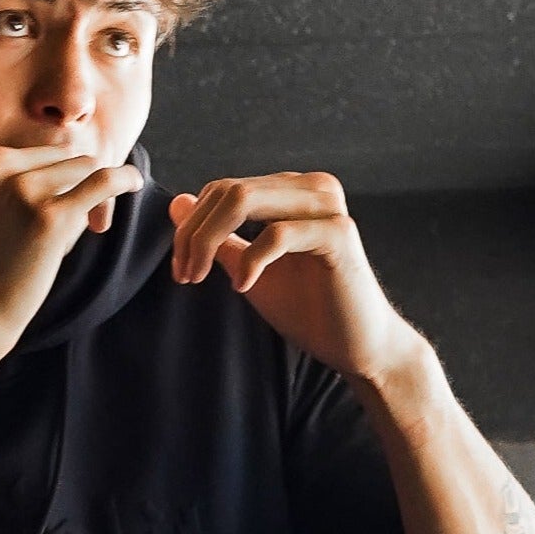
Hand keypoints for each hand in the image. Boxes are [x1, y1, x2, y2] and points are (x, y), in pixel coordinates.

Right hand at [0, 115, 142, 366]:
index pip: (26, 152)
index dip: (33, 185)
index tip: (18, 223)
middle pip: (55, 159)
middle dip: (57, 192)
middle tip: (27, 242)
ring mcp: (23, 189)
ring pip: (78, 173)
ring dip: (77, 203)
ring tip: (47, 244)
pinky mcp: (51, 218)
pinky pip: (101, 184)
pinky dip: (122, 180)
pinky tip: (133, 182)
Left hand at [168, 171, 416, 384]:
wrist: (356, 345)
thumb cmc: (308, 309)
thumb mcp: (249, 268)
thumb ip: (219, 238)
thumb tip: (179, 203)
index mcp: (291, 191)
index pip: (224, 189)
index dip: (191, 226)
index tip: (180, 269)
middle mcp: (311, 188)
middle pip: (229, 190)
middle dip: (194, 234)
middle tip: (184, 274)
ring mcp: (327, 207)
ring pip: (245, 200)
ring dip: (211, 241)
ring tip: (201, 277)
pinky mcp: (338, 234)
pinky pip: (278, 233)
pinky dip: (251, 260)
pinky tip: (244, 286)